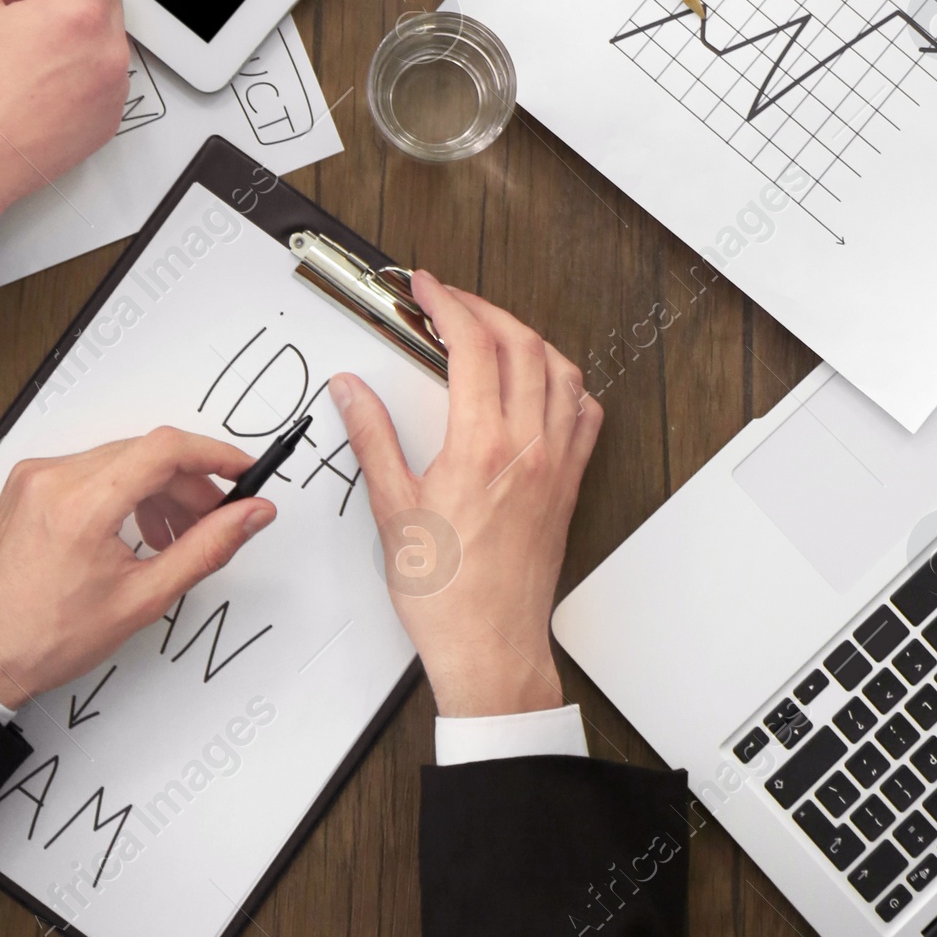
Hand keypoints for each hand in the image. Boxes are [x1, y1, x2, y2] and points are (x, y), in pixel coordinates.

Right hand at [0, 0, 128, 260]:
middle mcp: (106, 50)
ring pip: (102, 33)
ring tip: (17, 43)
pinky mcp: (107, 120)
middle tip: (13, 1)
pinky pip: (103, 74)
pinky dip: (77, 66)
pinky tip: (32, 78)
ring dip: (69, 26)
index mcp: (78, 14)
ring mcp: (111, 89)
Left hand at [0, 427, 274, 706]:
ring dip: (157, 488)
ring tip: (172, 535)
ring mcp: (36, 476)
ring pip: (120, 460)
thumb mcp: (141, 599)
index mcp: (82, 503)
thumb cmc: (43, 639)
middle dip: (188, 483)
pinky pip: (91, 470)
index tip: (241, 469)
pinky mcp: (27, 484)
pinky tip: (134, 529)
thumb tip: (250, 515)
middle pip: (146, 453)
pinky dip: (122, 491)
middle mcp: (54, 477)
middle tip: (215, 516)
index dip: (215, 454)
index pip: (166, 448)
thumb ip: (206, 549)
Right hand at [330, 272, 600, 715]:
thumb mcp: (391, 510)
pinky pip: (586, 415)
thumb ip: (372, 438)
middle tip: (449, 303)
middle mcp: (529, 445)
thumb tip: (351, 389)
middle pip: (521, 344)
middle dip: (484, 309)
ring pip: (561, 370)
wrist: (489, 649)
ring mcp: (557, 463)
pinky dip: (567, 384)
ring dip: (528, 338)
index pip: (473, 345)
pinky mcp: (571, 485)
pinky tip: (544, 385)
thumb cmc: (442, 594)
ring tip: (493, 333)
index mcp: (481, 445)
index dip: (448, 302)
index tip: (425, 286)